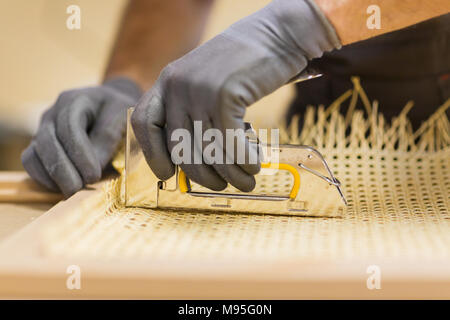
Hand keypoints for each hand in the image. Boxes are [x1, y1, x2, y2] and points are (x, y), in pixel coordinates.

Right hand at [22, 77, 141, 196]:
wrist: (108, 106)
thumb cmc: (118, 111)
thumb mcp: (122, 115)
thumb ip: (108, 136)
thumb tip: (95, 164)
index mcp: (74, 101)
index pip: (69, 127)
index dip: (79, 154)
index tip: (93, 175)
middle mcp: (53, 114)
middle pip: (46, 142)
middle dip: (63, 170)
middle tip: (79, 188)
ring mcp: (43, 130)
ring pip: (33, 155)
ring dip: (51, 177)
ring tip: (73, 191)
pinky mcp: (40, 146)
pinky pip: (32, 164)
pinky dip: (44, 179)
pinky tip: (63, 188)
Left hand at [132, 0, 340, 191]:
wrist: (277, 34)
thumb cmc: (245, 64)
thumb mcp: (206, 82)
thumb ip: (193, 110)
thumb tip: (193, 156)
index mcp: (168, 81)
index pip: (145, 123)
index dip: (153, 154)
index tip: (168, 174)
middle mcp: (177, 85)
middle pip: (180, 148)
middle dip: (203, 176)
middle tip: (222, 185)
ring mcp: (199, 89)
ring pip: (208, 150)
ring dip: (230, 174)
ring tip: (247, 181)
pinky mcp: (224, 94)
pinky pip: (230, 143)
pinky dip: (244, 161)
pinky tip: (255, 164)